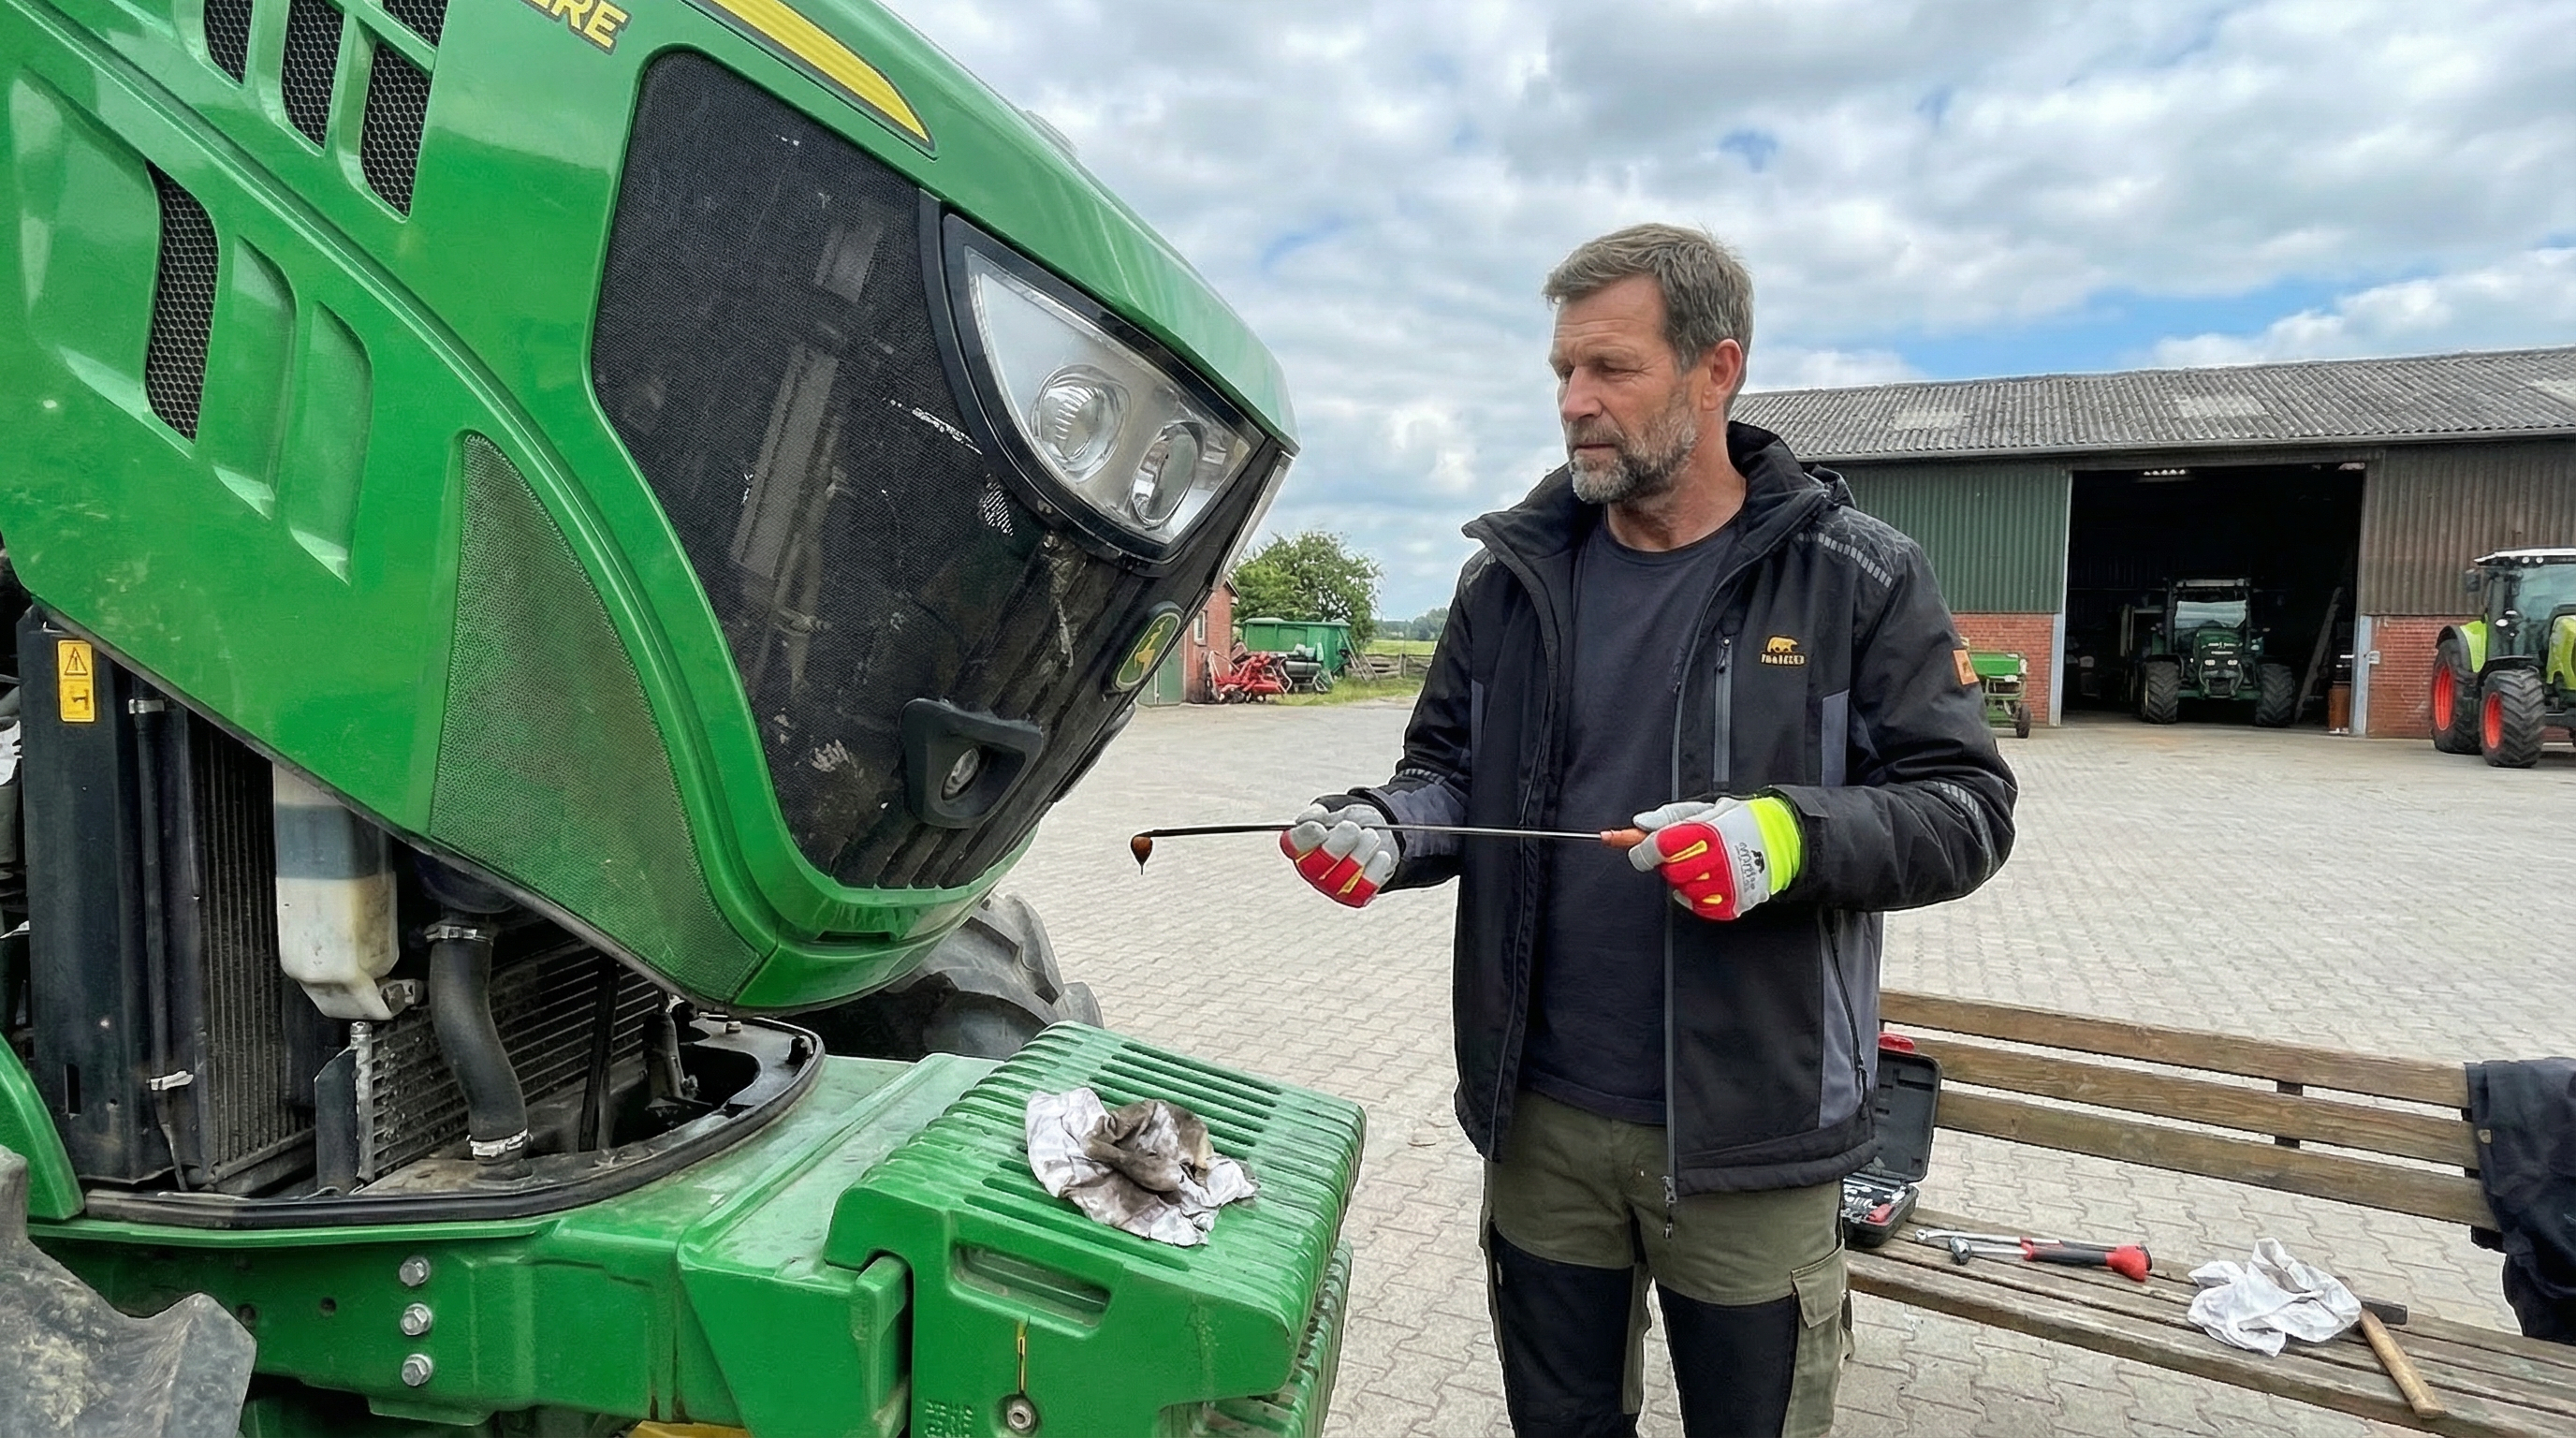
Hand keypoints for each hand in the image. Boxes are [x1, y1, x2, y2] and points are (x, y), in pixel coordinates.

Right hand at [1280, 802, 1398, 907]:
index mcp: (1302, 846)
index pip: (1292, 846)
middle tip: (1353, 828)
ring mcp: (1331, 887)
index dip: (1303, 838)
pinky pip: (1362, 890)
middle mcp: (1312, 870)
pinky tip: (1381, 855)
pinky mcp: (1353, 897)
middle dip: (1337, 846)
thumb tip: (1309, 821)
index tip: (1319, 827)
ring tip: (1371, 836)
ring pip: (1340, 879)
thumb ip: (1320, 814)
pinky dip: (1375, 870)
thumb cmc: (1350, 823)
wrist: (1376, 836)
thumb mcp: (1336, 811)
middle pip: (1314, 867)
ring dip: (1360, 853)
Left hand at [1627, 798, 1800, 920]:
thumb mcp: (1706, 808)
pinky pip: (1698, 906)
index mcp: (1708, 832)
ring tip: (1702, 865)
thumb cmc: (1741, 821)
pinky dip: (1695, 898)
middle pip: (1669, 871)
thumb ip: (1670, 816)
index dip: (1642, 849)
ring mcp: (1726, 884)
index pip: (1659, 846)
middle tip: (1686, 853)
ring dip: (1684, 880)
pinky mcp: (1732, 903)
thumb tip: (1640, 823)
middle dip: (1669, 863)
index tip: (1638, 849)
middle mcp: (1717, 860)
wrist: (1783, 840)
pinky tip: (1707, 883)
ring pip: (1682, 890)